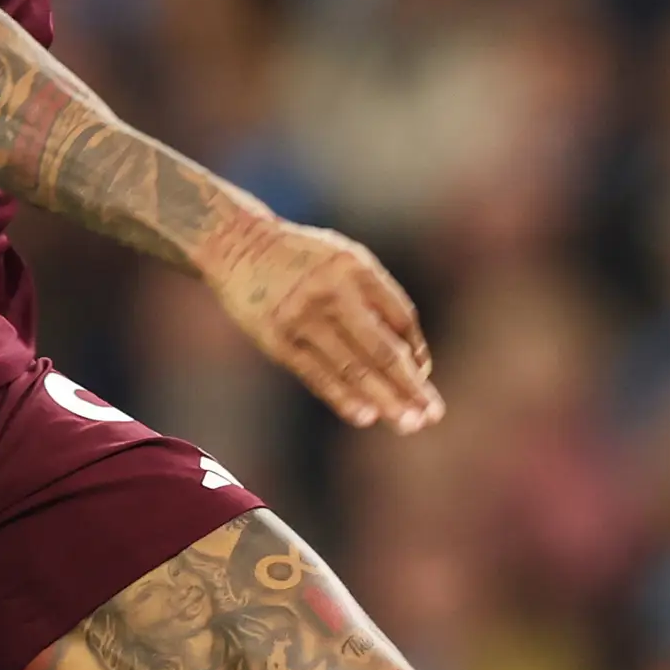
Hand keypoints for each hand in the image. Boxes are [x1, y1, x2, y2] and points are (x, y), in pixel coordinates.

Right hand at [203, 214, 441, 431]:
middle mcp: (333, 291)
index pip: (401, 318)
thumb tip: (412, 355)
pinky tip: (366, 417)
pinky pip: (318, 376)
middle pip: (382, 349)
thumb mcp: (344, 259)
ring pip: (354, 368)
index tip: (424, 376)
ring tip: (408, 424)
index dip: (417, 350)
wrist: (237, 246)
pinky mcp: (277, 340)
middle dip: (410, 385)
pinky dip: (345, 398)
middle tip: (432, 414)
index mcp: (356, 268)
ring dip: (385, 400)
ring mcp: (303, 317)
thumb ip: (376, 297)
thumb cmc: (303, 259)